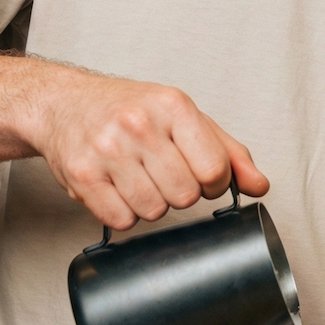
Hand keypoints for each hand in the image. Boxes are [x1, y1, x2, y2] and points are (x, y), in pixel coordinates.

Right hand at [27, 69, 267, 229]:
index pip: (214, 169)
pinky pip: (121, 220)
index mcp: (172, 105)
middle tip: (163, 173)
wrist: (65, 104)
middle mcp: (139, 123)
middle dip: (180, 193)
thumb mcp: (184, 116)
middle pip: (185, 195)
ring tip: (137, 177)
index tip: (201, 175)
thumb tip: (260, 186)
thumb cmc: (130, 110)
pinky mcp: (82, 175)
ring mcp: (107, 149)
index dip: (213, 183)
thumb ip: (227, 151)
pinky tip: (116, 188)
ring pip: (154, 211)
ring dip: (151, 204)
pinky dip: (123, 213)